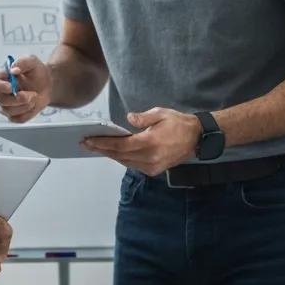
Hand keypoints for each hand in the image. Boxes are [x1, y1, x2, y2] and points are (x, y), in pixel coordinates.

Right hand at [0, 55, 52, 122]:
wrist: (47, 85)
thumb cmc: (36, 72)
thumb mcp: (32, 62)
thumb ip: (22, 62)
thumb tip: (13, 70)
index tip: (10, 87)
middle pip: (0, 100)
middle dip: (18, 99)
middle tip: (32, 94)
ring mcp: (5, 106)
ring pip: (10, 111)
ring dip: (26, 105)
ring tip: (34, 96)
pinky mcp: (13, 116)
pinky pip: (18, 119)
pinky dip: (29, 112)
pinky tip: (33, 104)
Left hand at [83, 107, 199, 175]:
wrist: (198, 139)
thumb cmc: (178, 124)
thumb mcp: (161, 114)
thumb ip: (143, 118)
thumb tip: (128, 119)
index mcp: (150, 143)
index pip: (120, 145)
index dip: (102, 144)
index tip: (88, 140)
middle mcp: (150, 158)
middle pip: (119, 155)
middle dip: (101, 149)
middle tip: (85, 144)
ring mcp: (152, 166)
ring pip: (125, 161)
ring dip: (110, 155)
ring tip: (95, 147)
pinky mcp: (154, 170)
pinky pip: (133, 165)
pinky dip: (121, 158)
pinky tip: (113, 152)